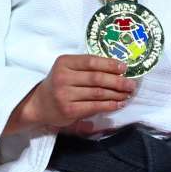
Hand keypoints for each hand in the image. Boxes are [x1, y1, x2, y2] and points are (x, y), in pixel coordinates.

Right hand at [12, 54, 136, 133]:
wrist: (39, 105)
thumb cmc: (58, 84)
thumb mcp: (67, 69)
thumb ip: (86, 67)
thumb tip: (118, 68)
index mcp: (64, 63)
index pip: (91, 61)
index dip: (110, 64)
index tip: (124, 67)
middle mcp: (63, 77)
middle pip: (97, 78)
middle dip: (118, 81)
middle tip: (131, 84)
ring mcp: (65, 94)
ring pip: (98, 93)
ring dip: (116, 94)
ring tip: (128, 94)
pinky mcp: (69, 110)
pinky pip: (94, 106)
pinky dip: (109, 105)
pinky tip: (119, 104)